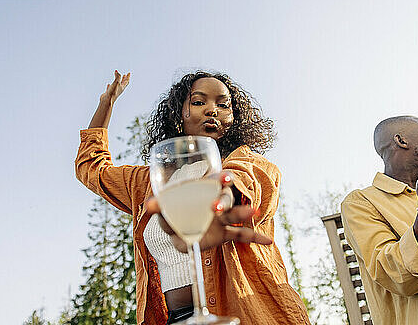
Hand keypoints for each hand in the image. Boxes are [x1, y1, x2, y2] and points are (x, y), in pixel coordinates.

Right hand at [100, 70, 129, 104]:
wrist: (107, 101)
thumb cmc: (112, 93)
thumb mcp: (116, 82)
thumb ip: (117, 76)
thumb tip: (117, 71)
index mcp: (122, 87)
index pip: (126, 81)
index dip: (128, 77)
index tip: (129, 73)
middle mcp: (119, 90)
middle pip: (123, 83)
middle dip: (124, 79)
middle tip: (125, 75)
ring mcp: (114, 91)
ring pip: (116, 86)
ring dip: (117, 81)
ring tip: (117, 78)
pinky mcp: (108, 93)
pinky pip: (110, 88)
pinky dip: (110, 86)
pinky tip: (108, 84)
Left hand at [145, 171, 271, 252]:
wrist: (179, 231)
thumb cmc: (173, 216)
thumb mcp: (165, 213)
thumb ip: (160, 208)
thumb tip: (149, 205)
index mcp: (200, 189)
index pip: (211, 180)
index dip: (219, 177)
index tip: (225, 177)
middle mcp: (213, 200)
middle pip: (224, 196)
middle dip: (223, 200)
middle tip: (218, 207)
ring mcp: (221, 217)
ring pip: (234, 213)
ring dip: (243, 213)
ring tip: (255, 212)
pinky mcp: (224, 233)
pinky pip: (241, 235)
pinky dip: (255, 237)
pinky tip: (269, 241)